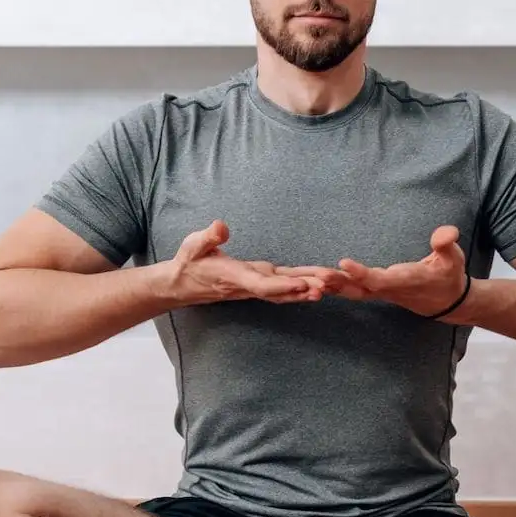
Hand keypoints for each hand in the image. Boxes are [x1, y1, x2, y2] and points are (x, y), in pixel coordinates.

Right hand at [164, 220, 327, 306]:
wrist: (183, 284)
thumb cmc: (189, 262)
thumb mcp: (192, 246)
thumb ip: (208, 237)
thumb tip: (220, 226)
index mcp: (234, 276)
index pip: (261, 284)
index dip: (283, 285)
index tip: (302, 284)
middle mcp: (248, 285)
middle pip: (281, 289)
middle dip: (305, 288)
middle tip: (329, 285)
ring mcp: (255, 285)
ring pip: (285, 290)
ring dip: (308, 289)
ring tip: (332, 286)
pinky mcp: (259, 281)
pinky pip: (283, 287)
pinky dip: (300, 288)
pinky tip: (318, 287)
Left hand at [283, 225, 468, 315]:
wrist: (445, 301)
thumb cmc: (448, 275)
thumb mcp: (453, 258)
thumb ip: (446, 244)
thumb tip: (448, 232)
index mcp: (405, 280)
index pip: (380, 279)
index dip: (362, 273)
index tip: (344, 263)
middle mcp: (389, 289)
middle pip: (359, 288)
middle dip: (338, 283)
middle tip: (317, 276)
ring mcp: (380, 292)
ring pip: (351, 291)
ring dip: (331, 286)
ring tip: (309, 278)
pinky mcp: (373, 291)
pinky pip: (350, 291)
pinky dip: (333, 287)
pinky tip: (314, 281)